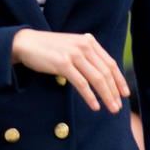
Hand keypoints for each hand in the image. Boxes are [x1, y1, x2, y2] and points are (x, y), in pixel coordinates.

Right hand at [11, 29, 129, 112]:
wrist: (25, 43)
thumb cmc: (48, 48)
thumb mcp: (71, 47)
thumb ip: (85, 55)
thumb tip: (101, 75)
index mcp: (88, 41)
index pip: (110, 63)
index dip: (119, 80)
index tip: (125, 94)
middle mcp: (83, 45)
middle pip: (106, 72)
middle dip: (114, 92)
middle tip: (118, 107)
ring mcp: (73, 54)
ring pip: (97, 79)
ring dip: (106, 96)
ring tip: (111, 109)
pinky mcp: (62, 63)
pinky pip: (81, 83)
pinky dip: (90, 96)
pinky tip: (94, 106)